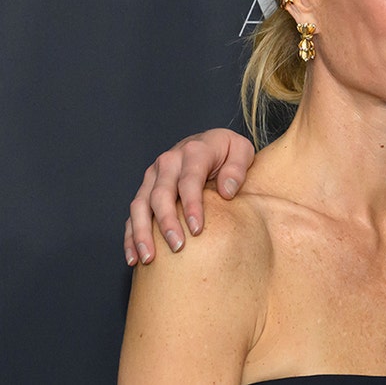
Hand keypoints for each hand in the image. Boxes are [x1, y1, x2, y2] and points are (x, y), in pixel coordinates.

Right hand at [124, 128, 254, 264]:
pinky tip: (134, 258)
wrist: (209, 142)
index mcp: (194, 151)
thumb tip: (226, 191)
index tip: (197, 229)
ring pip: (140, 205)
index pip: (189, 180)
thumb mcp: (242, 150)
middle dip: (166, 222)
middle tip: (177, 246)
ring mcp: (153, 176)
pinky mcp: (145, 189)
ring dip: (142, 233)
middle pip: (161, 194)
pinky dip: (130, 237)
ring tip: (149, 258)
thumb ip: (237, 168)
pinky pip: (133, 214)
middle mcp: (168, 162)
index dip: (191, 205)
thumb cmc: (228, 151)